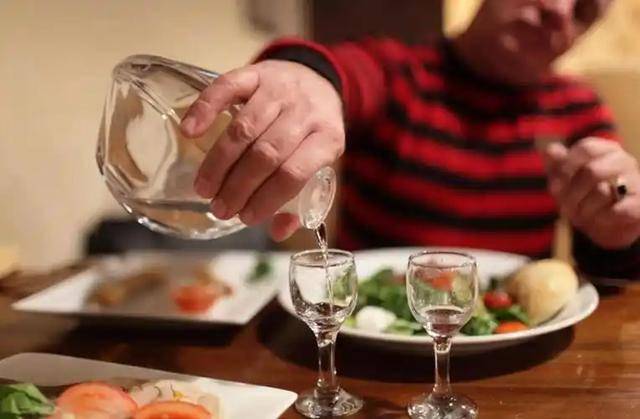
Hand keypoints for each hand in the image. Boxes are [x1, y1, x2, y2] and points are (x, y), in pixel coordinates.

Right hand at [180, 60, 344, 240]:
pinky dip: (205, 109)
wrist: (316, 80)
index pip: (295, 173)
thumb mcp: (319, 163)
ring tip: (205, 188)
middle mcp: (306, 111)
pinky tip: (190, 132)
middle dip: (239, 186)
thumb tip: (278, 232)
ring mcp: (280, 88)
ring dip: (219, 162)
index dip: (267, 199)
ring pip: (245, 128)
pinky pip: (227, 88)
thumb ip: (300, 198)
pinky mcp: (256, 72)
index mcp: (328, 139)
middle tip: (220, 208)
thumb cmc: (312, 132)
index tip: (245, 217)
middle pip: (267, 153)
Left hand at [543, 137, 639, 248]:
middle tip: (566, 207)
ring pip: (602, 191)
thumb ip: (557, 165)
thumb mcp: (565, 181)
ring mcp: (636, 182)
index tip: (555, 187)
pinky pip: (617, 211)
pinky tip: (600, 220)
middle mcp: (624, 161)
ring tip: (582, 215)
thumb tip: (550, 150)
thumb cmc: (584, 197)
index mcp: (606, 150)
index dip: (566, 168)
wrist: (608, 226)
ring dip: (584, 209)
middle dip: (572, 193)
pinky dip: (601, 219)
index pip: (586, 148)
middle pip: (591, 171)